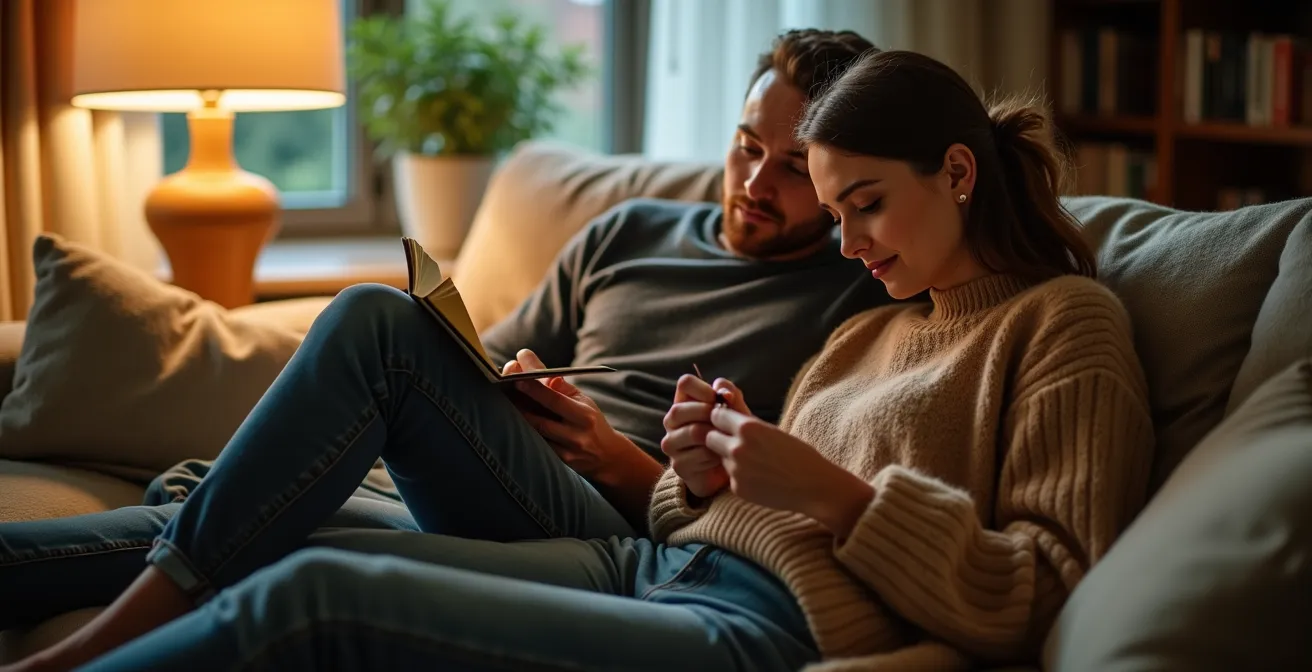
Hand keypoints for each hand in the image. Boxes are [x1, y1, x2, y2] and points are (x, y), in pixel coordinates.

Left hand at [503, 350, 638, 481]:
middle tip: (501, 384)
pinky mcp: (558, 464)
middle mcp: (576, 436)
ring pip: (534, 435)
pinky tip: (510, 420)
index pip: (555, 399)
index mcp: (584, 415)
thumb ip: (559, 385)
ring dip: (516, 417)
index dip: (534, 388)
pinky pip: (536, 446)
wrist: (608, 456)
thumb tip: (533, 365)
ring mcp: (566, 453)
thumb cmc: (590, 421)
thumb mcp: (582, 400)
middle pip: (540, 420)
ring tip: (501, 399)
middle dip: (518, 401)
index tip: (516, 373)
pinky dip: (523, 432)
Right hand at [660, 375, 750, 499]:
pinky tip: (721, 458)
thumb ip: (731, 397)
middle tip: (724, 423)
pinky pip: (699, 455)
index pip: (685, 383)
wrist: (730, 469)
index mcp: (685, 402)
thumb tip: (723, 391)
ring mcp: (672, 443)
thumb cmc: (730, 434)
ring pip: (692, 432)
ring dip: (715, 436)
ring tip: (726, 441)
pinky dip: (715, 455)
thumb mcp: (735, 413)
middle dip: (708, 414)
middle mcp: (672, 421)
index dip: (703, 388)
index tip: (718, 400)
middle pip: (679, 409)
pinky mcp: (678, 465)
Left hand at [705, 406, 874, 536]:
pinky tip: (760, 477)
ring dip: (729, 458)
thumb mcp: (772, 429)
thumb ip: (744, 417)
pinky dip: (740, 476)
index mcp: (747, 427)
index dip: (723, 419)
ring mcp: (736, 470)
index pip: (715, 415)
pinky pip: (729, 477)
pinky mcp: (737, 488)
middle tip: (738, 443)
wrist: (814, 486)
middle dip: (720, 438)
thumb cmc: (797, 453)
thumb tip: (723, 398)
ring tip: (755, 462)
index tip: (730, 423)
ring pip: (720, 457)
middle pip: (710, 437)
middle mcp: (737, 448)